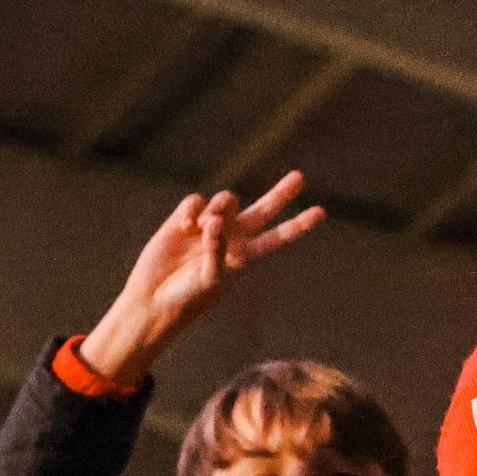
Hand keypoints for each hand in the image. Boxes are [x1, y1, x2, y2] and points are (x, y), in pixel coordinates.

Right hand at [73, 177, 324, 387]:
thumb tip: (215, 220)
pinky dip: (193, 210)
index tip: (321, 212)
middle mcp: (232, 236)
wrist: (155, 298)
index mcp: (246, 254)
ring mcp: (209, 225)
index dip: (299, 224)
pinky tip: (185, 226)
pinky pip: (196, 201)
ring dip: (219, 207)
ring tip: (205, 227)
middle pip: (264, 208)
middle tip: (300, 177)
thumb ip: (219, 249)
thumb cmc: (189, 296)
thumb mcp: (211, 277)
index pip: (279, 236)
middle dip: (281, 193)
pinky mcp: (184, 219)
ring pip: (227, 199)